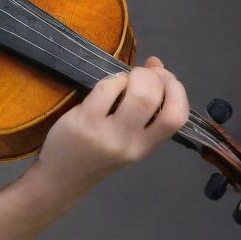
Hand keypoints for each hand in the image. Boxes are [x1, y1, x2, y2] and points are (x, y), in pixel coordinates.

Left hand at [33, 56, 189, 192]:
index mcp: (146, 147)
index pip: (176, 117)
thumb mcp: (127, 136)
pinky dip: (112, 80)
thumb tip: (156, 64)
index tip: (165, 77)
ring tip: (126, 78)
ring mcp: (107, 133)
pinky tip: (108, 84)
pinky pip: (106, 89)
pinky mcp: (84, 121)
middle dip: (153, 76)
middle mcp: (130, 142)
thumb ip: (146, 106)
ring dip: (133, 76)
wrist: (63, 176)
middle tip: (143, 73)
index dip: (177, 90)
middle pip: (154, 100)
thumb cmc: (97, 153)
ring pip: (135, 94)